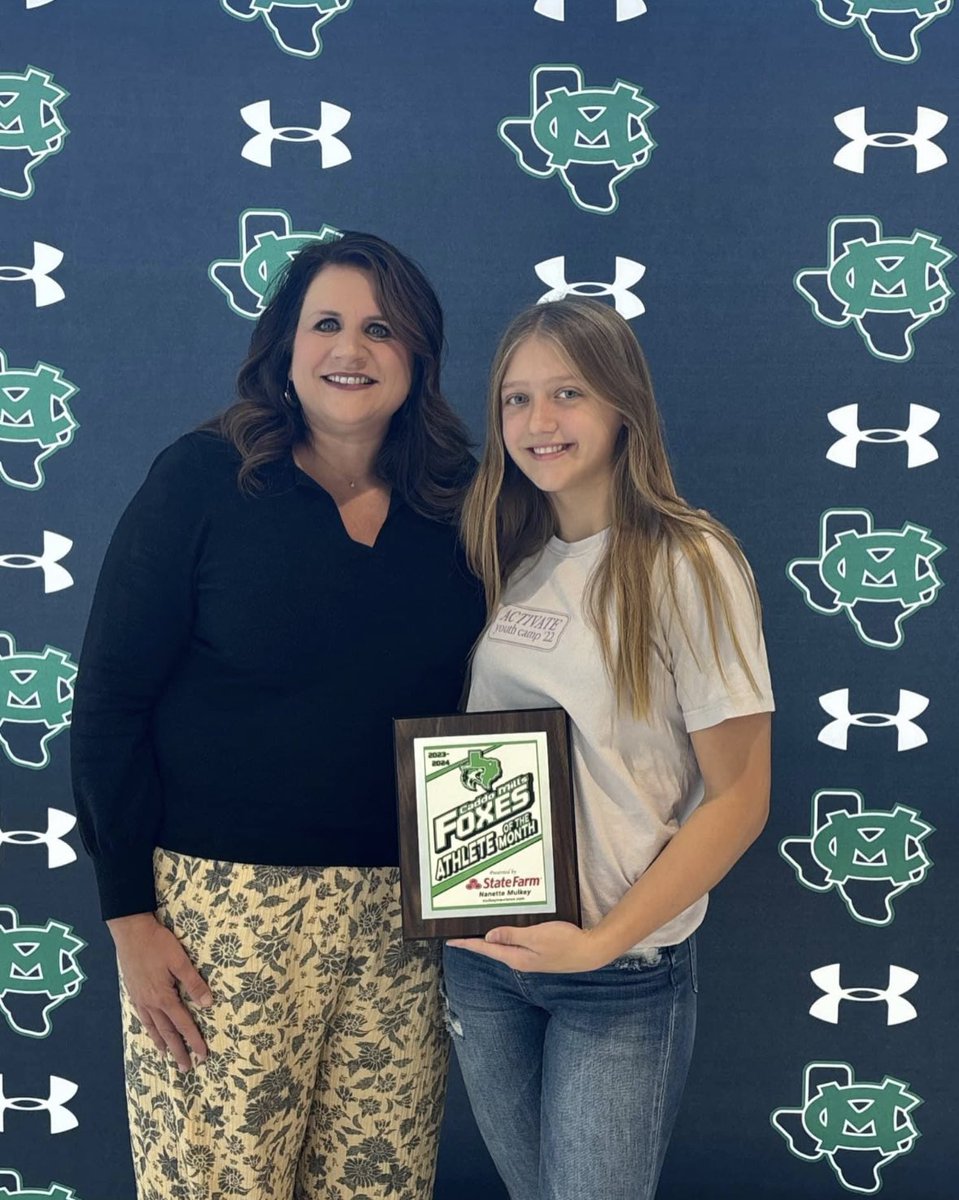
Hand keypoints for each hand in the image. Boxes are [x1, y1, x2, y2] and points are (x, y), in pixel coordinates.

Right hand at [107, 912, 212, 1071]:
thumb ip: (194, 983)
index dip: (194, 1040)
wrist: (130, 932)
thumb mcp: (180, 961)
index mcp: (164, 997)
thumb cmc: (158, 944)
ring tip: (167, 1056)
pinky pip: (142, 1017)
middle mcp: (150, 1003)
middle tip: (187, 1067)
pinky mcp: (133, 992)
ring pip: (152, 1027)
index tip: (203, 1054)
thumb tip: (207, 1004)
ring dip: (162, 1043)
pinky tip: (151, 1030)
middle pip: (167, 1032)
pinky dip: (148, 1029)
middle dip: (178, 1050)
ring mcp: (139, 999)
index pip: (183, 1024)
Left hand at [447, 921, 612, 973]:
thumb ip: (511, 936)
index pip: (486, 949)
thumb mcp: (536, 937)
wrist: (591, 952)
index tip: (451, 941)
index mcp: (517, 958)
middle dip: (476, 941)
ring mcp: (530, 959)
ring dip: (490, 939)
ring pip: (504, 947)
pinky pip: (516, 945)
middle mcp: (520, 960)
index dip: (467, 944)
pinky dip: (506, 937)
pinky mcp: (539, 954)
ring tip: (477, 932)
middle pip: (492, 950)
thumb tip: (488, 938)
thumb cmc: (566, 943)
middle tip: (460, 933)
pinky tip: (506, 932)